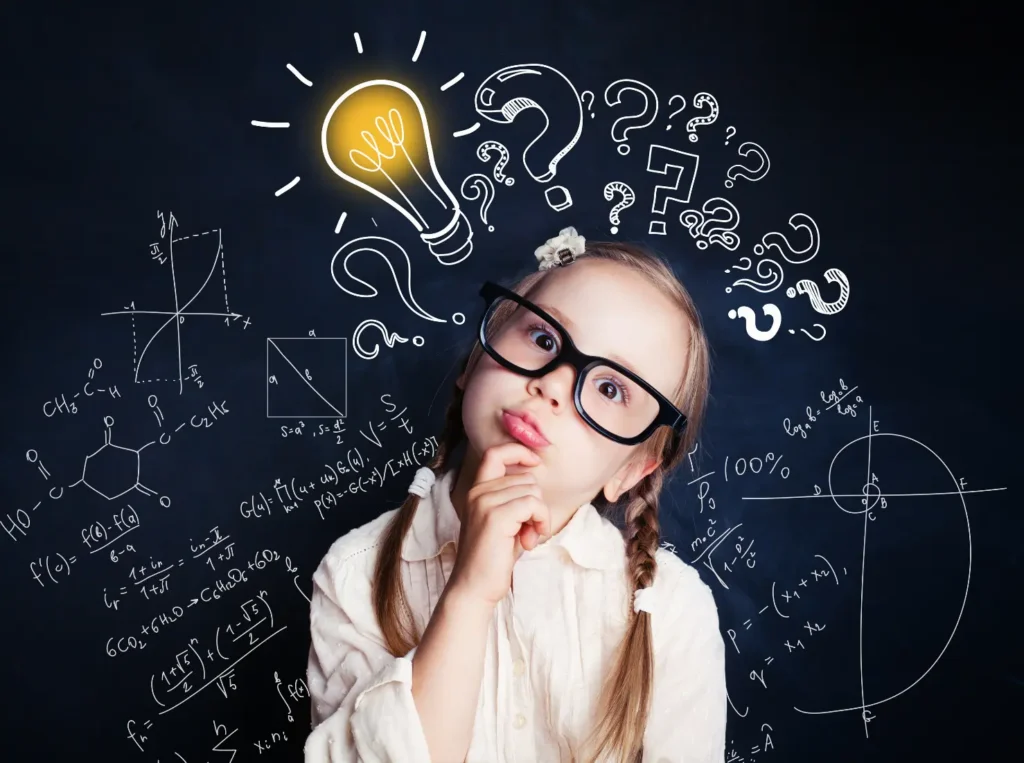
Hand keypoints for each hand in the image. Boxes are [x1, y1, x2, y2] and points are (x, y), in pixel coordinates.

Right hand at [446, 443, 551, 607]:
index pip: (496, 453)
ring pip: (533, 491)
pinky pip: (533, 505)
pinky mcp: (495, 517)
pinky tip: (530, 540)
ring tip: (526, 537)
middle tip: (528, 529)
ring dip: (539, 516)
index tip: (534, 463)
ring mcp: (484, 503)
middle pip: (527, 478)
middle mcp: (478, 492)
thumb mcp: (503, 522)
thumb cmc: (492, 558)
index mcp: (477, 491)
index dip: (519, 451)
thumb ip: (514, 499)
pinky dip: (540, 521)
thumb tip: (536, 483)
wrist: (474, 587)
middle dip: (536, 503)